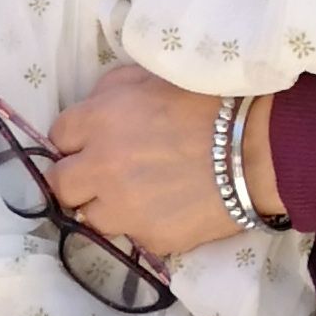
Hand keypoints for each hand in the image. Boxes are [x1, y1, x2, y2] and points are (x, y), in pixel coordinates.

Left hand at [44, 62, 290, 263]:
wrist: (257, 151)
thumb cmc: (208, 103)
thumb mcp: (150, 77)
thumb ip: (109, 92)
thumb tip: (92, 110)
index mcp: (99, 120)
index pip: (58, 137)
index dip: (76, 139)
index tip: (93, 142)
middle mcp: (101, 167)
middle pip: (60, 185)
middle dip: (78, 178)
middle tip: (103, 173)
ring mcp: (123, 208)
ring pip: (90, 216)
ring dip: (106, 205)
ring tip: (135, 195)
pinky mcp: (149, 238)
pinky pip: (131, 234)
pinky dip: (142, 223)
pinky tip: (165, 209)